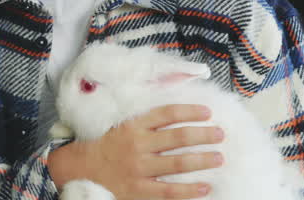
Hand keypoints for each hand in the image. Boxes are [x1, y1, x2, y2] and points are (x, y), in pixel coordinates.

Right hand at [49, 104, 223, 199]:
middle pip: (177, 137)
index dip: (189, 111)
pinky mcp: (139, 190)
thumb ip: (148, 120)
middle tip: (220, 134)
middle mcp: (138, 145)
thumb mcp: (125, 125)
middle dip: (202, 135)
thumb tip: (180, 114)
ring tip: (218, 157)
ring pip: (176, 163)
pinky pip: (169, 191)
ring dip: (201, 160)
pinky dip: (189, 190)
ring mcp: (139, 169)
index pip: (167, 114)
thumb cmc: (109, 145)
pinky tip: (205, 187)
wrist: (84, 168)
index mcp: (134, 126)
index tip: (207, 112)